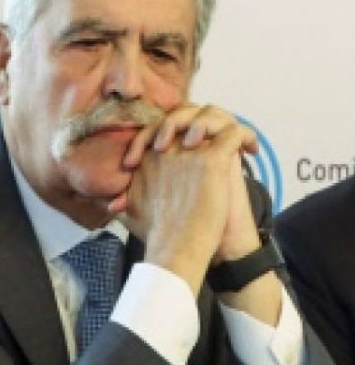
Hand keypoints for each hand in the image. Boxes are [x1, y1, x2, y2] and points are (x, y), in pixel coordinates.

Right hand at [114, 107, 250, 292]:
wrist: (175, 249)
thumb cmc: (156, 236)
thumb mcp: (130, 211)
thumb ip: (122, 200)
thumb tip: (113, 203)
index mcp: (146, 158)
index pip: (162, 127)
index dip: (178, 130)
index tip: (193, 147)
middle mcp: (164, 149)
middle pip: (184, 115)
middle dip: (200, 121)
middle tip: (215, 139)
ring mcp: (187, 152)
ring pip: (208, 116)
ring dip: (222, 124)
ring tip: (236, 142)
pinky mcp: (210, 160)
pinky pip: (231, 132)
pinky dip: (245, 136)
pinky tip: (251, 149)